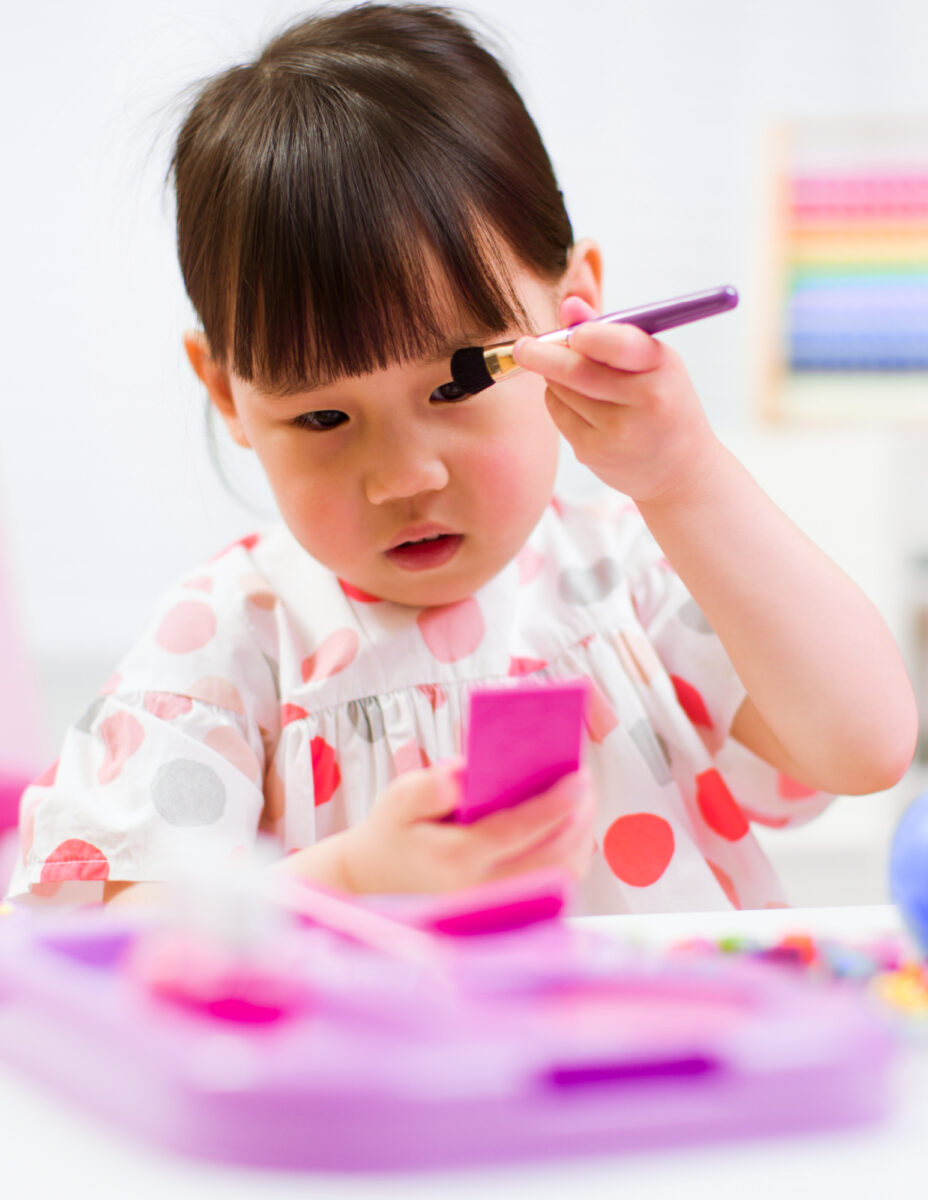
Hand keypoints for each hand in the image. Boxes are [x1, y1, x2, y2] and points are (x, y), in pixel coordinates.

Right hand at [337, 761, 595, 892]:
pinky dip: (569, 859)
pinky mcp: (505, 914)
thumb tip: (461, 773)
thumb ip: (426, 788)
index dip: (555, 804)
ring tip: (583, 804)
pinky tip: (569, 831)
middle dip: (579, 820)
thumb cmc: (393, 836)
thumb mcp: (396, 802)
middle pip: (552, 859)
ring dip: (579, 840)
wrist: (374, 886)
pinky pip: (552, 890)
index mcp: (457, 858)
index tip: (580, 778)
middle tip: (587, 785)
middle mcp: (482, 889)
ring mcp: (497, 907)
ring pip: (559, 878)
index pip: (518, 831)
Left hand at [513, 295, 722, 505]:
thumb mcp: (651, 361)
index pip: (619, 345)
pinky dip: (558, 400)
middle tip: (522, 346)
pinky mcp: (594, 453)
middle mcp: (645, 402)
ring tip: (569, 373)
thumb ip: (609, 331)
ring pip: (562, 390)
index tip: (569, 332)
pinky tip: (577, 401)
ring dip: (554, 375)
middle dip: (543, 355)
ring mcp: (618, 432)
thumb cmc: (661, 399)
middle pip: (578, 371)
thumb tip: (568, 306)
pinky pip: (558, 414)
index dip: (587, 335)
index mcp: (662, 368)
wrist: (678, 467)